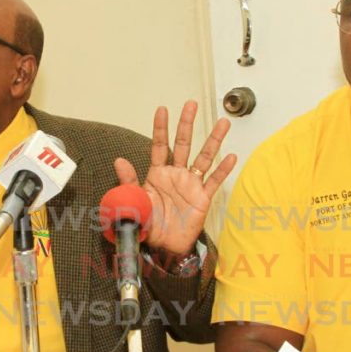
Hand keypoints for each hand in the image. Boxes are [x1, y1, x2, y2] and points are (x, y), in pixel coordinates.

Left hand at [114, 100, 236, 259]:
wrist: (162, 247)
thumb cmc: (148, 224)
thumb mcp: (134, 201)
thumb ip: (128, 181)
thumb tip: (119, 160)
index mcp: (157, 174)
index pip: (159, 145)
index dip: (160, 128)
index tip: (162, 109)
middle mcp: (176, 175)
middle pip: (183, 144)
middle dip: (186, 124)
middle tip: (190, 104)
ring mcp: (191, 185)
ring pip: (204, 157)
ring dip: (214, 140)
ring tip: (222, 122)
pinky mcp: (202, 198)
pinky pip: (215, 181)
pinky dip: (223, 169)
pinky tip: (231, 156)